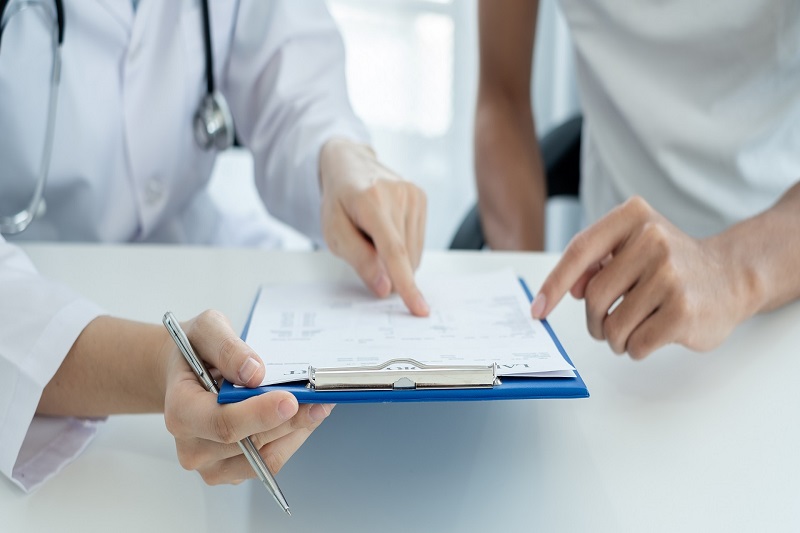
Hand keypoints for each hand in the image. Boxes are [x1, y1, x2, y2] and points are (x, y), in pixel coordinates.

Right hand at [161, 310, 332, 484]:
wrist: (187, 371)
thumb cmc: (195, 351)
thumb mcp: (207, 330)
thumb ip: (226, 347)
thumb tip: (254, 372)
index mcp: (181, 411)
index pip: (222, 422)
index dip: (259, 414)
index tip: (290, 400)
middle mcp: (193, 446)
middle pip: (251, 442)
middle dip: (291, 420)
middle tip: (321, 399)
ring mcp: (212, 464)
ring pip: (266, 459)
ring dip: (297, 431)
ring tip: (318, 405)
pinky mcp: (232, 471)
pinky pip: (269, 462)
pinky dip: (292, 438)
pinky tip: (303, 416)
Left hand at [320, 137, 428, 315]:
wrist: (348, 165)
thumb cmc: (338, 201)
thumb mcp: (334, 233)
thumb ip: (360, 260)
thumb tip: (385, 288)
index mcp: (371, 202)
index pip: (394, 251)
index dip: (406, 283)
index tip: (419, 308)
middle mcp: (398, 194)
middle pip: (405, 257)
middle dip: (388, 268)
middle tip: (366, 246)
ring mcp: (414, 194)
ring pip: (414, 253)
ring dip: (396, 257)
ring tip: (375, 233)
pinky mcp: (422, 197)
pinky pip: (418, 242)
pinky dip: (403, 246)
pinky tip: (387, 229)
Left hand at [531, 197, 752, 358]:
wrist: (731, 276)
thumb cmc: (670, 264)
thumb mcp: (632, 246)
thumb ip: (596, 260)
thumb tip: (569, 288)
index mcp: (633, 216)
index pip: (579, 252)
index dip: (553, 284)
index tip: (537, 310)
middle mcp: (654, 239)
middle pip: (594, 297)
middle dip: (594, 320)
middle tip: (605, 325)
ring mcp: (671, 275)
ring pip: (613, 325)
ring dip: (614, 338)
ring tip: (631, 330)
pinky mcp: (684, 310)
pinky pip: (636, 343)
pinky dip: (635, 348)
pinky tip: (652, 334)